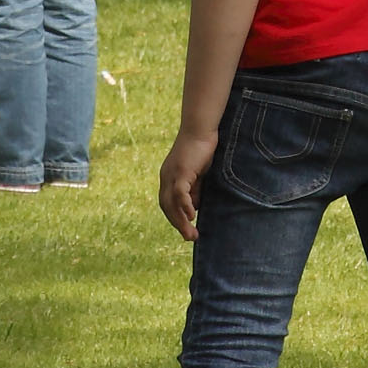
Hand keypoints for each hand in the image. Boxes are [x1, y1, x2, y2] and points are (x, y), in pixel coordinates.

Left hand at [158, 124, 219, 241]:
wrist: (200, 128)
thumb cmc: (201, 148)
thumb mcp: (197, 174)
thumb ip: (194, 189)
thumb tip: (193, 208)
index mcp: (168, 178)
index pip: (167, 203)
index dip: (176, 217)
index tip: (187, 229)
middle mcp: (166, 177)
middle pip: (167, 206)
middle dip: (178, 224)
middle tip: (190, 238)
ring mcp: (172, 174)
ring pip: (172, 203)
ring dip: (181, 221)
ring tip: (191, 234)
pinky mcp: (181, 171)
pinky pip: (180, 193)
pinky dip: (185, 206)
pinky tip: (193, 215)